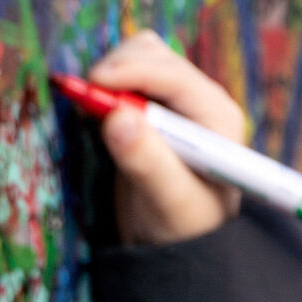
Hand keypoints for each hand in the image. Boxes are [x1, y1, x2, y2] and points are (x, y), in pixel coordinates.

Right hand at [90, 32, 247, 245]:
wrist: (175, 246)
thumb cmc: (182, 228)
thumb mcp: (168, 201)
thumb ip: (146, 161)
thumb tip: (117, 116)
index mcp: (216, 116)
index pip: (173, 75)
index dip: (132, 71)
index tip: (93, 83)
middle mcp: (198, 100)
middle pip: (153, 55)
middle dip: (116, 69)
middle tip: (84, 100)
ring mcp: (173, 102)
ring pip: (137, 58)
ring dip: (109, 74)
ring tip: (88, 108)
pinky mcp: (150, 109)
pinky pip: (124, 78)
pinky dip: (104, 86)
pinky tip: (92, 110)